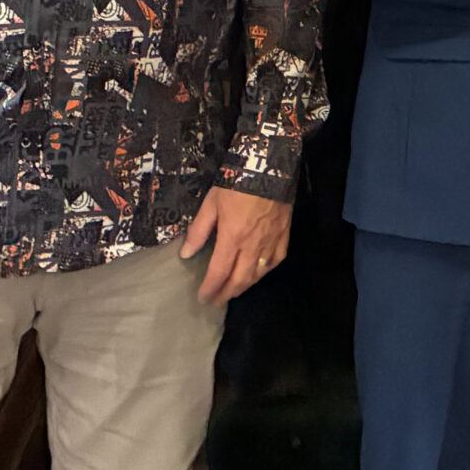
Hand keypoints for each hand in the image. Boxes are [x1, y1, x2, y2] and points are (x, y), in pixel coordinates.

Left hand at [181, 185, 293, 305]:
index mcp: (232, 237)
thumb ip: (198, 230)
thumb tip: (186, 254)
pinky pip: (276, 260)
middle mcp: (252, 245)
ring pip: (258, 273)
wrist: (267, 167)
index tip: (203, 298)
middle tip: (217, 301)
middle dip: (226, 293)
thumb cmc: (235, 184)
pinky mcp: (283, 235)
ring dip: (245, 286)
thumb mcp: (211, 204)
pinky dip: (266, 271)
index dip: (210, 288)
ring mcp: (270, 241)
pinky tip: (259, 272)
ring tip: (234, 290)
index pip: (219, 271)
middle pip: (240, 278)